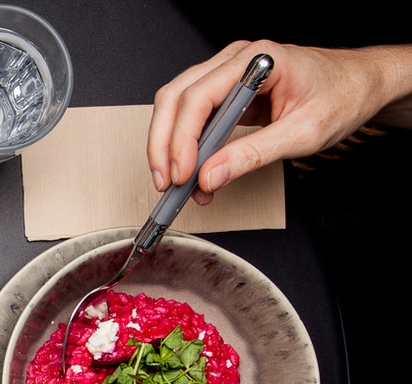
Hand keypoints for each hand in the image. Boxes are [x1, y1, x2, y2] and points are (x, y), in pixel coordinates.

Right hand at [146, 40, 411, 204]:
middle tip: (167, 183)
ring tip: (175, 182)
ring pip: (175, 105)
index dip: (182, 139)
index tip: (183, 175)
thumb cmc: (341, 97)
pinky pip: (190, 114)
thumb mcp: (303, 133)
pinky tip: (191, 170)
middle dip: (163, 144)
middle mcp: (236, 60)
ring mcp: (227, 72)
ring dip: (168, 146)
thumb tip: (209, 177)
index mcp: (257, 60)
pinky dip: (183, 144)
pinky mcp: (225, 90)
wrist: (359, 84)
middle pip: (176, 97)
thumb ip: (253, 155)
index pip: (200, 96)